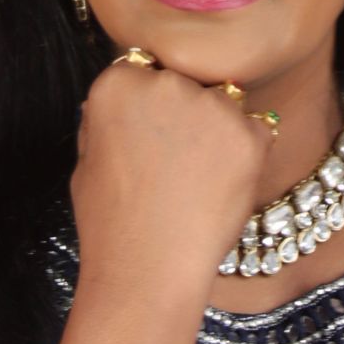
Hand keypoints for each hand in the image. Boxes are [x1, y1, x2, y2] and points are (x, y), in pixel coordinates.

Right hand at [71, 56, 266, 309]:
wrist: (148, 272)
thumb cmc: (112, 226)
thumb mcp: (86, 159)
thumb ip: (106, 118)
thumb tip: (126, 98)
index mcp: (117, 82)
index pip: (144, 71)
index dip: (150, 109)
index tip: (150, 142)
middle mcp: (164, 82)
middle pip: (186, 82)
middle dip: (185, 114)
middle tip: (176, 167)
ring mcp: (211, 106)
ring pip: (224, 103)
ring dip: (217, 131)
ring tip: (197, 184)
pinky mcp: (248, 134)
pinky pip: (257, 130)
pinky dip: (247, 155)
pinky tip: (220, 190)